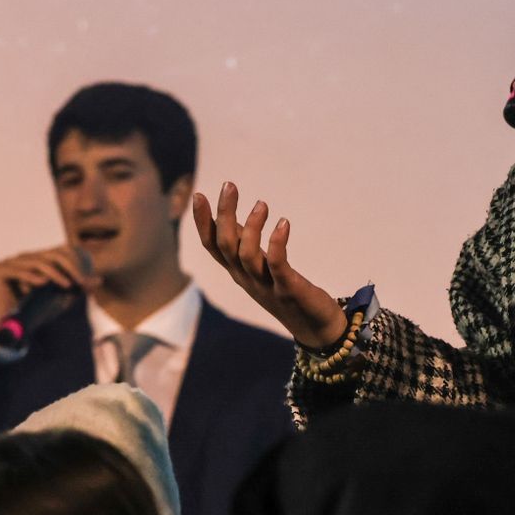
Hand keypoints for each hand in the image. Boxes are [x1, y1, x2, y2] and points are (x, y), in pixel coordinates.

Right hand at [0, 245, 95, 347]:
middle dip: (71, 268)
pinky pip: (19, 270)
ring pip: (39, 261)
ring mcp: (12, 261)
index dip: (76, 264)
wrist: (6, 328)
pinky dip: (32, 276)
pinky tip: (43, 284)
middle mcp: (25, 257)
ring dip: (56, 273)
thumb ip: (76, 287)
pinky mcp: (0, 270)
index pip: (62, 252)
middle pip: (53, 254)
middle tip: (81, 283)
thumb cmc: (33, 312)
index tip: (86, 282)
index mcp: (38, 259)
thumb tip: (98, 280)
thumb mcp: (59, 298)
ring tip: (67, 286)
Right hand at [191, 182, 346, 349]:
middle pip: (225, 246)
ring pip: (246, 255)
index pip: (212, 247)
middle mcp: (246, 279)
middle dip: (224, 215)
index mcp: (238, 273)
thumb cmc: (286, 292)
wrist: (315, 329)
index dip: (203, 223)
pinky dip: (277, 243)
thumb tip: (230, 219)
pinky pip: (277, 265)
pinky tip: (283, 224)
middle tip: (229, 185)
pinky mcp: (287, 289)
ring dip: (251, 227)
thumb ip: (245, 246)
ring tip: (262, 204)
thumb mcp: (260, 268)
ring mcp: (265, 285)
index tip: (198, 196)